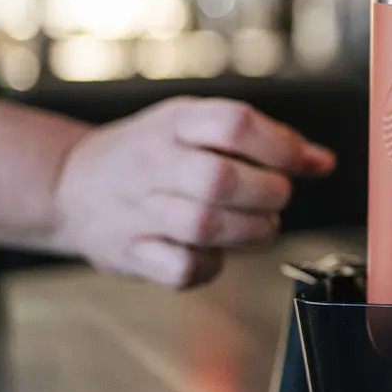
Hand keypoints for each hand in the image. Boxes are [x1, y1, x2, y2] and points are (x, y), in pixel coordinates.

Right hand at [51, 97, 335, 287]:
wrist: (68, 185)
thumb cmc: (151, 154)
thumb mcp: (198, 127)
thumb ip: (263, 141)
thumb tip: (323, 162)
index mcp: (175, 123)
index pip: (234, 123)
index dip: (279, 145)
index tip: (297, 162)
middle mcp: (152, 163)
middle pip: (220, 179)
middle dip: (267, 194)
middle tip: (275, 198)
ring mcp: (137, 210)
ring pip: (204, 226)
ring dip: (250, 231)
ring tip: (258, 225)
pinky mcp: (130, 254)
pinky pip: (182, 268)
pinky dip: (211, 265)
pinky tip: (215, 252)